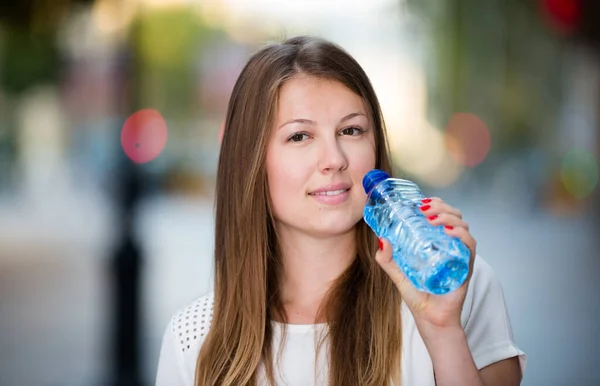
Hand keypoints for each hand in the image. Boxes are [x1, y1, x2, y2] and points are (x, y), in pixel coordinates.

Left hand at [375, 197, 476, 334]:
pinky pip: (470, 245)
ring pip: (463, 225)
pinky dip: (461, 234)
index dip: (433, 203)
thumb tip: (381, 239)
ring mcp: (459, 254)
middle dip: (440, 206)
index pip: (440, 214)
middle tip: (424, 209)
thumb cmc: (418, 296)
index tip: (419, 201)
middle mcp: (450, 244)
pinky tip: (447, 232)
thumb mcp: (397, 274)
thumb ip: (387, 260)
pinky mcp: (466, 266)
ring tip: (432, 219)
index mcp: (436, 242)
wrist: (431, 319)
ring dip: (449, 216)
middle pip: (453, 215)